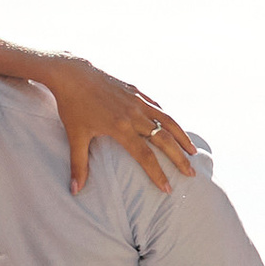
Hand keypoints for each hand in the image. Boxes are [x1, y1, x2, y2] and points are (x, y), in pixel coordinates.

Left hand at [36, 55, 195, 196]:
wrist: (72, 73)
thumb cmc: (72, 106)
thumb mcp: (75, 137)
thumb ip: (78, 166)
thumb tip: (74, 191)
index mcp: (120, 127)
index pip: (146, 156)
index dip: (158, 174)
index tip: (167, 189)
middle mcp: (134, 114)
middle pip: (164, 139)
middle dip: (179, 158)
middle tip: (190, 173)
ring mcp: (137, 100)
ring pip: (167, 120)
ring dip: (182, 137)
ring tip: (193, 151)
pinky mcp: (136, 91)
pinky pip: (157, 107)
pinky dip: (168, 119)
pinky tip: (173, 127)